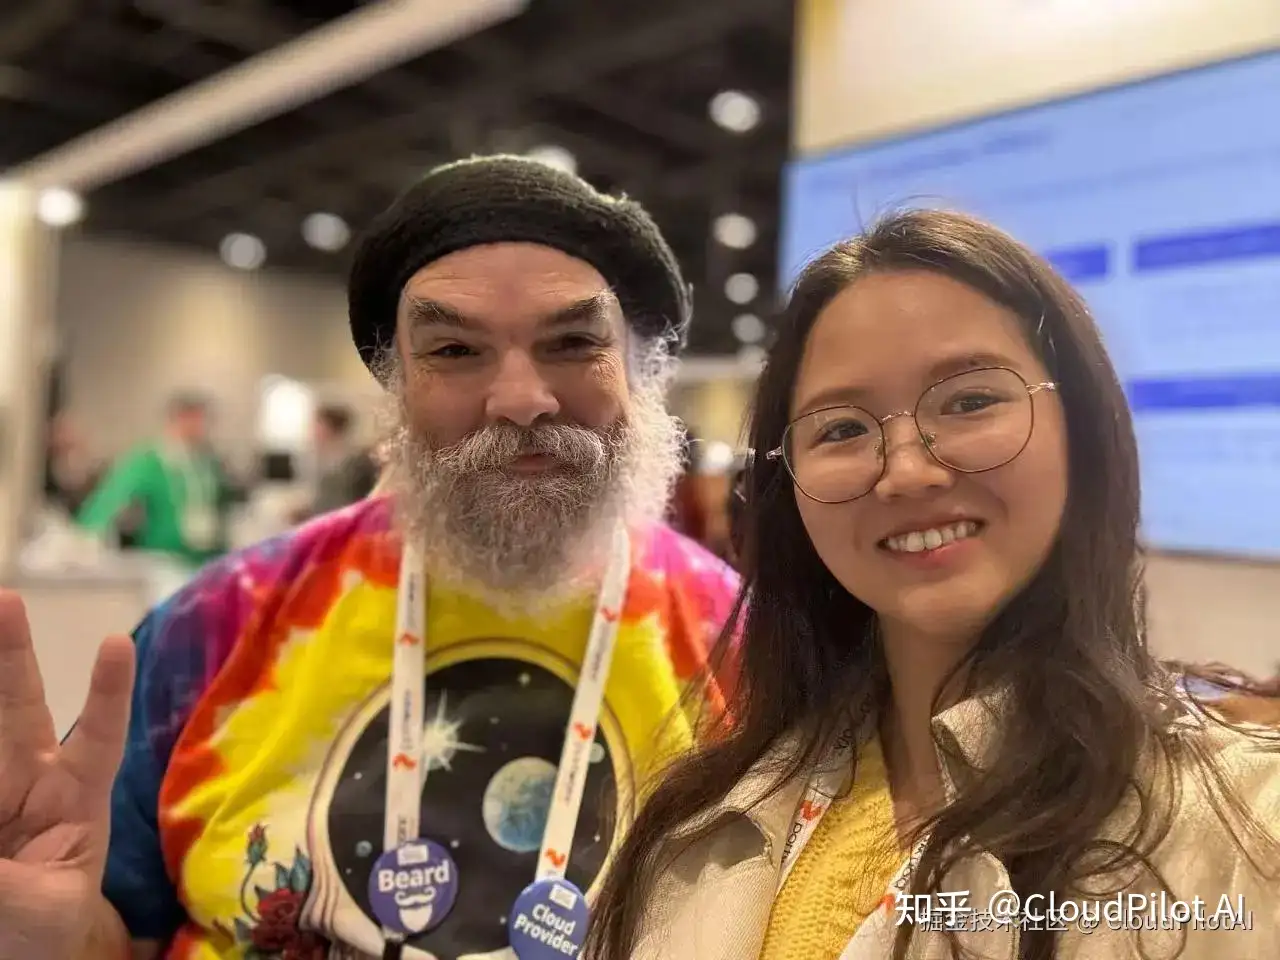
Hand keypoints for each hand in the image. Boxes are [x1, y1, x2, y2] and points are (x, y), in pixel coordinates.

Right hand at [0, 590, 134, 958]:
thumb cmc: (49, 931)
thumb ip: (6, 881)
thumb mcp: (41, 909)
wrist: (19, 952)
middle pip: (19, 707)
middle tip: (7, 601)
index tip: (117, 644)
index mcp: (78, 800)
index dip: (107, 693)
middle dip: (11, 654)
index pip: (98, 737)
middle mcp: (30, 779)